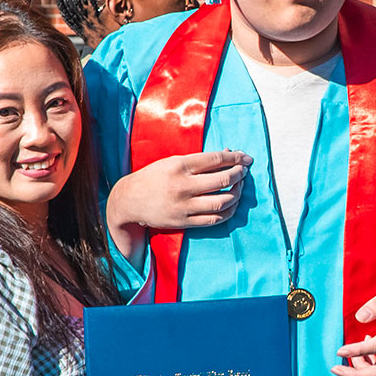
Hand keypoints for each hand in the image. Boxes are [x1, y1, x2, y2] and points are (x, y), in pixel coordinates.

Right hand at [109, 150, 250, 232]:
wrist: (129, 200)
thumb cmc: (153, 177)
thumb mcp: (172, 161)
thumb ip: (200, 160)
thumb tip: (228, 154)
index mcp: (179, 166)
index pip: (215, 160)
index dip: (235, 158)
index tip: (246, 158)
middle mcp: (183, 186)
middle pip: (223, 180)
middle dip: (239, 175)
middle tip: (243, 172)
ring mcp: (184, 206)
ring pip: (222, 202)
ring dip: (237, 194)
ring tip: (239, 187)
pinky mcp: (184, 222)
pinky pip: (214, 219)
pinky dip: (228, 211)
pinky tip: (232, 203)